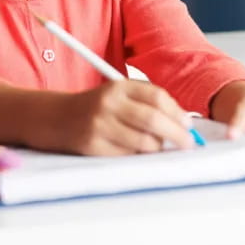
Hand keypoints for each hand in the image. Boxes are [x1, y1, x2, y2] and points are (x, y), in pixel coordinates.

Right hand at [39, 80, 195, 155]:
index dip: (177, 112)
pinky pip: (128, 156)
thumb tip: (183, 123)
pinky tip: (137, 152)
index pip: (156, 96)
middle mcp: (108, 103)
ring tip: (157, 147)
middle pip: (153, 119)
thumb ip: (147, 103)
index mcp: (117, 86)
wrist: (56, 118)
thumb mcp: (118, 95)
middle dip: (177, 135)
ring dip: (158, 148)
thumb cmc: (96, 108)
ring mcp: (99, 125)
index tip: (188, 125)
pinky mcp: (93, 146)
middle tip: (188, 144)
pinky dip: (139, 157)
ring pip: (144, 142)